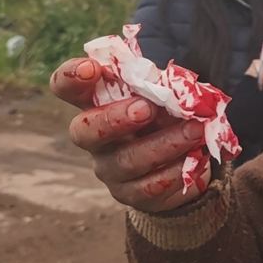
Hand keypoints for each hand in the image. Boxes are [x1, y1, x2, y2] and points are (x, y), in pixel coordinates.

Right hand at [50, 58, 209, 212]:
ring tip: (194, 130)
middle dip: (114, 120)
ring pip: (127, 161)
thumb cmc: (168, 114)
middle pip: (85, 131)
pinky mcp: (133, 194)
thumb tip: (178, 88)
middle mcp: (96, 138)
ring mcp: (111, 169)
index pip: (67, 87)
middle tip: (146, 109)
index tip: (92, 68)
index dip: (71, 77)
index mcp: (97, 102)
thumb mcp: (164, 93)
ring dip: (164, 144)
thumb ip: (162, 86)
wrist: (186, 159)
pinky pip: (151, 187)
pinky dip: (177, 171)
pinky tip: (196, 160)